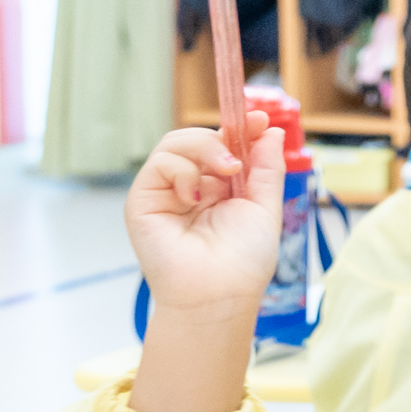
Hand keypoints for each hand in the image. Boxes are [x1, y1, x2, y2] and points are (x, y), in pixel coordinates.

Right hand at [126, 122, 280, 318]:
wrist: (218, 292)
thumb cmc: (243, 260)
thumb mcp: (264, 206)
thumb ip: (267, 168)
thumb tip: (268, 130)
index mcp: (220, 189)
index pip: (223, 147)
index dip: (239, 129)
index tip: (257, 119)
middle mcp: (191, 187)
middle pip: (196, 139)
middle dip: (221, 138)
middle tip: (238, 160)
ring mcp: (165, 192)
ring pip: (175, 143)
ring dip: (204, 149)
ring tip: (225, 172)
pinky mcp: (142, 200)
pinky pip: (160, 163)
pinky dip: (183, 170)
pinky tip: (196, 196)